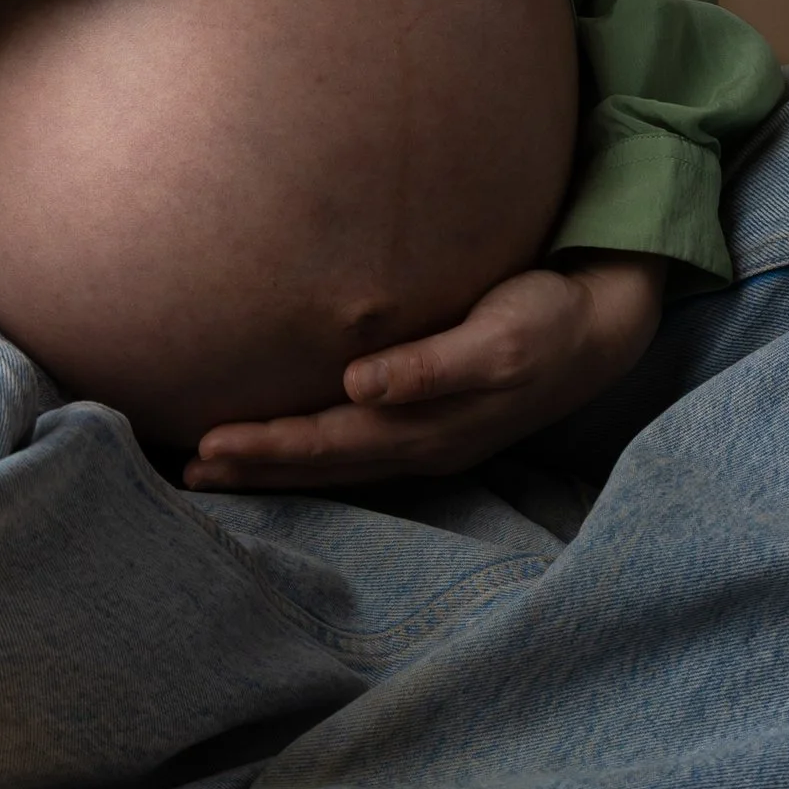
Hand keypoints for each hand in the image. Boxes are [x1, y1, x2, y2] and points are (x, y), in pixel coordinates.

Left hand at [182, 256, 667, 491]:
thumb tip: (360, 386)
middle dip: (255, 466)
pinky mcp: (432, 423)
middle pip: (323, 461)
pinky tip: (278, 447)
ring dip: (273, 466)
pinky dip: (309, 452)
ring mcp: (428, 439)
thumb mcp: (498, 340)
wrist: (601, 330)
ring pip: (335, 461)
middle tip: (187, 466)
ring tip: (208, 467)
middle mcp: (422, 444)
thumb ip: (431, 366)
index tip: (209, 445)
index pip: (330, 443)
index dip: (269, 447)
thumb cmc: (546, 321)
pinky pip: (356, 448)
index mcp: (430, 429)